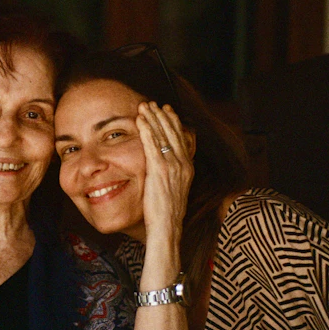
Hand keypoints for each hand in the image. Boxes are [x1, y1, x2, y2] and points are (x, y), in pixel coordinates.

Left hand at [136, 101, 193, 248]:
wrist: (168, 227)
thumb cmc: (167, 212)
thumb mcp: (174, 189)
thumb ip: (172, 174)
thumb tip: (165, 167)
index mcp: (187, 167)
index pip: (181, 138)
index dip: (174, 122)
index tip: (167, 110)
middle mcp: (183, 164)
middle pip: (173, 132)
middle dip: (163, 115)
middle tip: (154, 103)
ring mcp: (173, 166)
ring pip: (163, 135)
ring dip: (153, 118)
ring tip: (145, 106)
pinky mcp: (160, 170)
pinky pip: (152, 145)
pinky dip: (147, 130)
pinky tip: (140, 120)